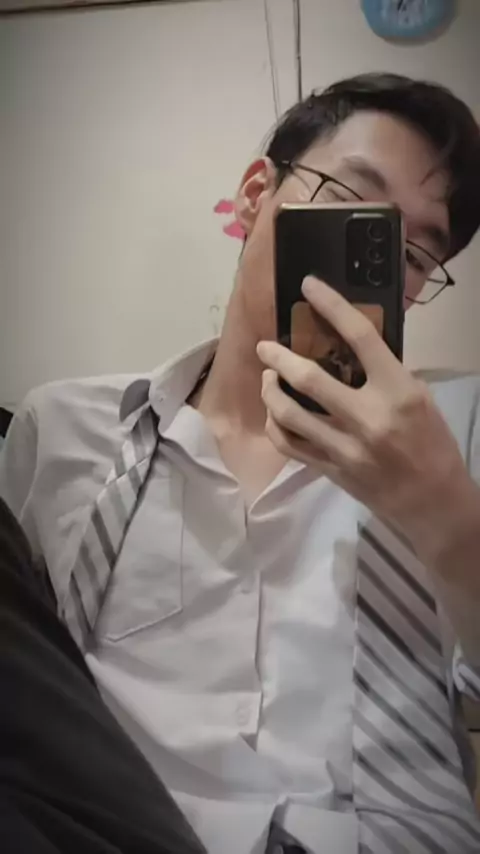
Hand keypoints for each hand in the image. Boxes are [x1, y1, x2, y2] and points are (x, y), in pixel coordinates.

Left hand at [257, 277, 472, 557]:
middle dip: (278, 358)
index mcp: (397, 392)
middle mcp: (368, 418)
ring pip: (288, 414)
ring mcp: (345, 447)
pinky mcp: (330, 470)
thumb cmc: (431, 444)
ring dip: (270, 391)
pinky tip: (274, 414)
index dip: (331, 305)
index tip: (309, 287)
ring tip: (267, 378)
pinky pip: (288, 445)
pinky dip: (274, 426)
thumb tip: (348, 349)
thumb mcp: (419, 399)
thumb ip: (385, 374)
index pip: (360, 337)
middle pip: (309, 379)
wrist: (434, 502)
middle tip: (265, 347)